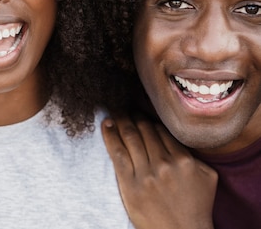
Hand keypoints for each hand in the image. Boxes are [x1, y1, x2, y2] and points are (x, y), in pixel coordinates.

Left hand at [102, 115, 216, 228]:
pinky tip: (107, 123)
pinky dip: (110, 135)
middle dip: (133, 116)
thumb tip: (176, 134)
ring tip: (115, 112)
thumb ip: (193, 154)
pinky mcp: (130, 184)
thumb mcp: (206, 176)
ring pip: (130, 138)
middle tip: (125, 108)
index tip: (141, 113)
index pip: (161, 130)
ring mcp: (146, 174)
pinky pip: (117, 153)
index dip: (149, 119)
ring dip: (121, 121)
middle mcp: (165, 164)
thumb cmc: (196, 206)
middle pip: (144, 131)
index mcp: (184, 160)